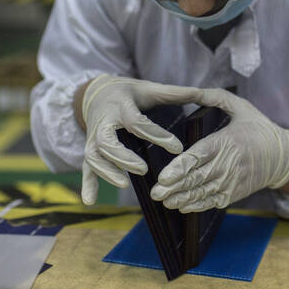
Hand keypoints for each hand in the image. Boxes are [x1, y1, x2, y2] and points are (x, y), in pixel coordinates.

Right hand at [80, 74, 199, 204]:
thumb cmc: (128, 92)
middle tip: (143, 169)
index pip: (137, 122)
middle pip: (107, 141)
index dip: (156, 135)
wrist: (95, 92)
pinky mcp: (90, 148)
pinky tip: (90, 201)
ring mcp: (93, 137)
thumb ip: (173, 93)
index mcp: (120, 106)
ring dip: (107, 171)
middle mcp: (103, 122)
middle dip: (123, 157)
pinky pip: (86, 167)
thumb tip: (201, 92)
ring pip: (94, 156)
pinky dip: (88, 184)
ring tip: (125, 185)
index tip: (177, 147)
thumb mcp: (148, 88)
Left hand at [150, 88, 288, 212]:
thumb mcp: (241, 106)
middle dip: (175, 187)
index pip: (199, 156)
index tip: (164, 176)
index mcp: (227, 141)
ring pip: (203, 193)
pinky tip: (182, 207)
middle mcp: (228, 164)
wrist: (283, 156)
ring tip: (165, 201)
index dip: (181, 167)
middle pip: (197, 178)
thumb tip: (193, 91)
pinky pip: (213, 201)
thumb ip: (216, 97)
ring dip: (183, 199)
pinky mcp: (235, 193)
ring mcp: (232, 181)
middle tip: (156, 192)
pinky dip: (197, 205)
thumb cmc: (258, 128)